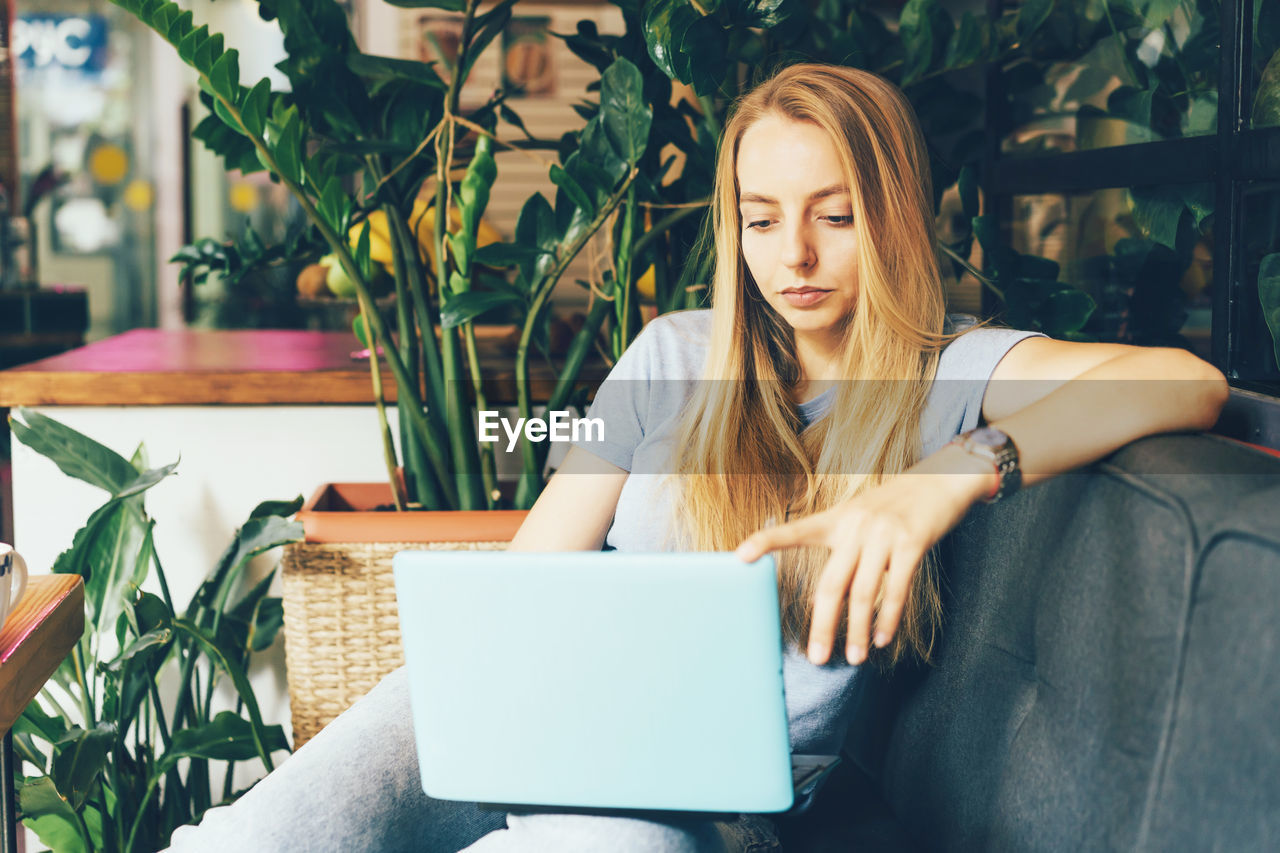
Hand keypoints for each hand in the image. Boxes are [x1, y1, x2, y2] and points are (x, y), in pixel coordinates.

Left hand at [734, 444, 995, 665]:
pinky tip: (883, 639)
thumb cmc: (894, 505)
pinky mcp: (912, 542)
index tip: (740, 556)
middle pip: (831, 585)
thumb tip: (831, 593)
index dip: (766, 542)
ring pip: (863, 593)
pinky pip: (897, 589)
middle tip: (817, 658)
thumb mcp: (859, 514)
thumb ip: (841, 544)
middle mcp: (855, 526)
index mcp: (836, 519)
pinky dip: (888, 618)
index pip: (795, 530)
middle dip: (823, 625)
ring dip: (859, 631)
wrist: (942, 480)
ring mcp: (883, 534)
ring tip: (856, 657)